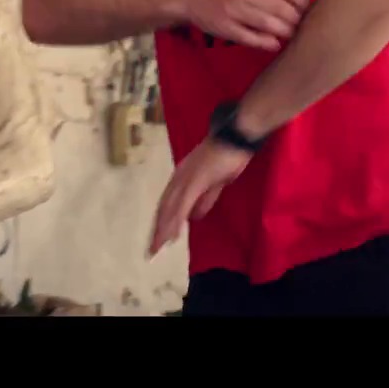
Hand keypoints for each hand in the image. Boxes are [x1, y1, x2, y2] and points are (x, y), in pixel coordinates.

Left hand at [149, 138, 250, 255]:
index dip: (162, 221)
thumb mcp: (216, 183)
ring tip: (158, 247)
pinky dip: (175, 220)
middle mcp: (179, 177)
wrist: (236, 137)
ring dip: (163, 229)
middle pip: (164, 207)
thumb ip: (205, 199)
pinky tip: (172, 234)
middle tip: (152, 250)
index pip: (168, 203)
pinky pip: (182, 204)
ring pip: (169, 208)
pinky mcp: (194, 180)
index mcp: (182, 177)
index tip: (158, 238)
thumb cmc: (228, 156)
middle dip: (158, 230)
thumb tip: (194, 217)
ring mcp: (185, 178)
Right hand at [182, 0, 311, 50]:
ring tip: (292, 33)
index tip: (311, 9)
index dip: (304, 2)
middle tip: (304, 24)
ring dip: (286, 31)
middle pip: (281, 9)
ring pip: (269, 24)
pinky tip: (275, 43)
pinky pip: (251, 38)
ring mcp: (234, 11)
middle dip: (298, 19)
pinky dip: (266, 42)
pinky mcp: (226, 28)